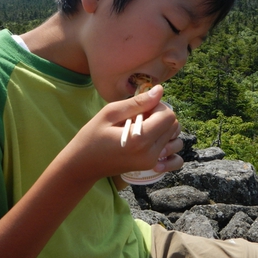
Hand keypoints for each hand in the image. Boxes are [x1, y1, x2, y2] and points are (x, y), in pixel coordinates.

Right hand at [63, 85, 182, 183]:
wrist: (83, 164)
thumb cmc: (92, 136)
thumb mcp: (110, 113)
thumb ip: (138, 102)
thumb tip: (160, 90)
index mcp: (140, 140)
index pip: (168, 116)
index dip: (158, 106)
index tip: (141, 108)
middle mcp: (150, 154)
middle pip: (173, 125)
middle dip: (160, 115)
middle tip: (140, 116)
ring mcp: (152, 163)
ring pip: (175, 137)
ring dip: (163, 128)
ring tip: (144, 127)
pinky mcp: (151, 167)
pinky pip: (174, 155)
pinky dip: (169, 145)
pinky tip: (153, 140)